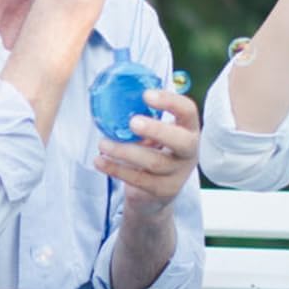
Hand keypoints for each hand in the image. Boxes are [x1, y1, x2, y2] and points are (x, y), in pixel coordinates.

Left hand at [95, 88, 198, 210]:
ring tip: (102, 143)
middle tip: (133, 122)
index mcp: (188, 130)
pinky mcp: (162, 191)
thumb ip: (143, 118)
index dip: (170, 101)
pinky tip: (99, 160)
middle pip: (181, 141)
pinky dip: (116, 168)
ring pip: (154, 162)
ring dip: (124, 151)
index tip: (146, 95)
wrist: (154, 192)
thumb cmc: (152, 151)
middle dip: (156, 130)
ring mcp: (178, 174)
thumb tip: (114, 99)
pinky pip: (138, 179)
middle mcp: (188, 152)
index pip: (188, 111)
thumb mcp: (153, 134)